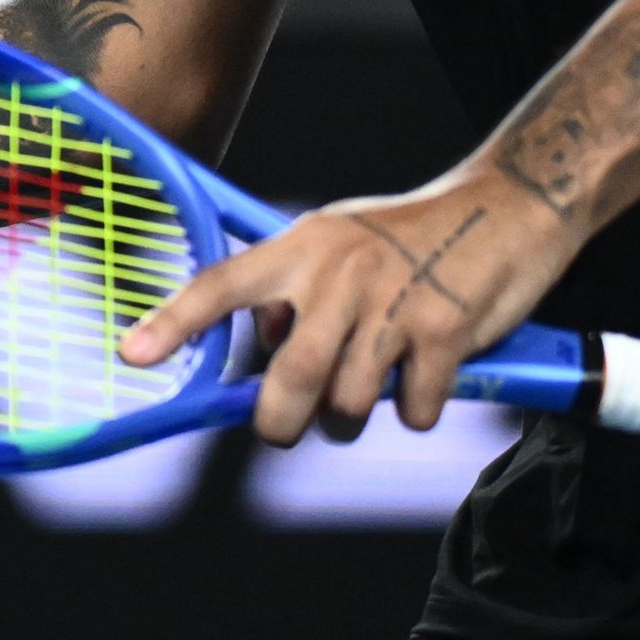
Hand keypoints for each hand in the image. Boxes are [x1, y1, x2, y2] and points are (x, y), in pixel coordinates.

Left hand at [115, 169, 577, 445]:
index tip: (132, 355)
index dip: (173, 323)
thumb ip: (296, 293)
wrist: (507, 208)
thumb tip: (263, 353)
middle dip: (280, 422)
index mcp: (302, 246)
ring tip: (374, 388)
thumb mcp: (339, 244)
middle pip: (289, 377)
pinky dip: (417, 409)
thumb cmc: (413, 238)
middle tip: (284, 430)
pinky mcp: (444, 331)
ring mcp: (392, 301)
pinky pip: (411, 409)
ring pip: (348, 404)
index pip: (221, 285)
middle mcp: (339, 271)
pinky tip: (428, 377)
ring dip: (354, 418)